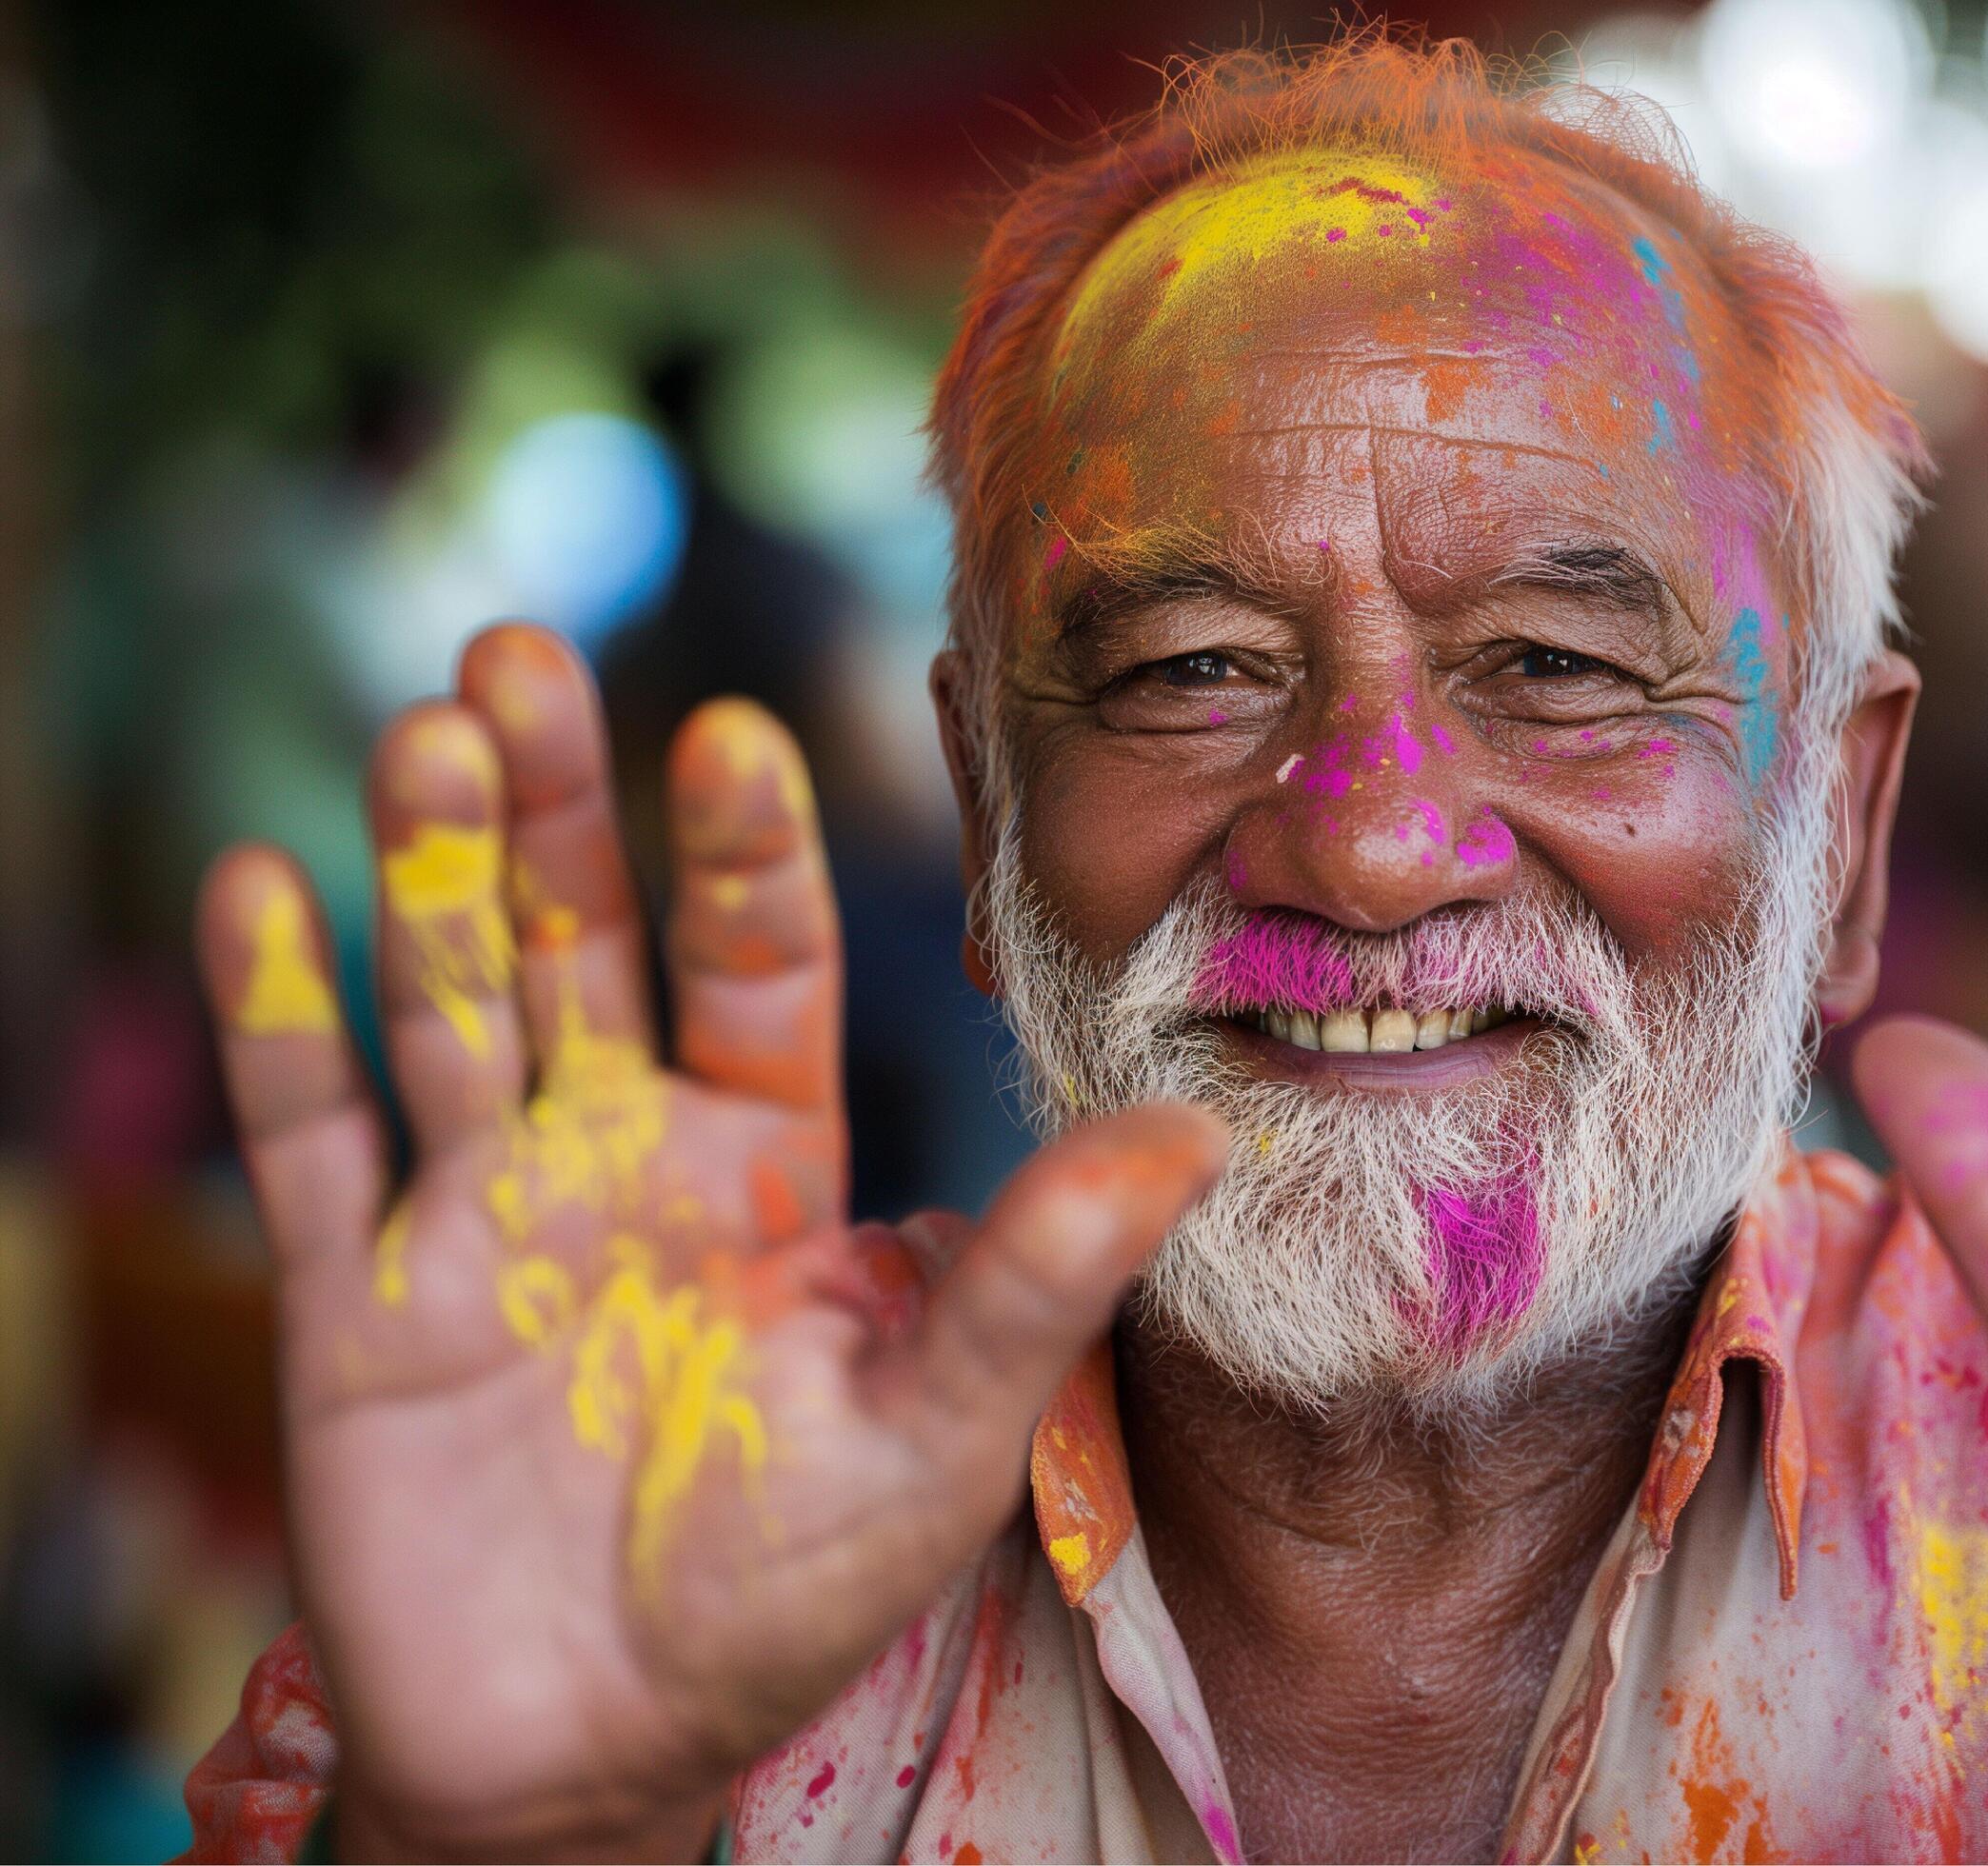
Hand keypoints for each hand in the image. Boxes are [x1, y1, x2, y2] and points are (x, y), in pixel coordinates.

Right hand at [196, 626, 1225, 1860]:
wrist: (593, 1744)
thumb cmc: (790, 1588)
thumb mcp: (939, 1428)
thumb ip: (1042, 1274)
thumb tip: (1203, 1134)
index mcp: (760, 1159)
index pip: (756, 965)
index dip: (742, 857)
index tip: (735, 735)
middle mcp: (614, 1152)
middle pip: (579, 941)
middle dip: (559, 806)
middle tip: (522, 654)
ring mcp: (475, 1211)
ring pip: (444, 1002)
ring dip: (430, 871)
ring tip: (430, 732)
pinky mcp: (350, 1295)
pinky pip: (308, 1136)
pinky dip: (278, 1019)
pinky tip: (258, 889)